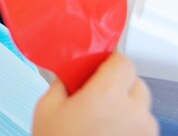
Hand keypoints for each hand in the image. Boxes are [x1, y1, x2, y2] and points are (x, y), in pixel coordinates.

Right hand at [32, 53, 157, 135]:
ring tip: (100, 120)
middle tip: (95, 94)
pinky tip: (106, 133)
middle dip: (118, 84)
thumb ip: (63, 83)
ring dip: (126, 107)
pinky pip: (142, 128)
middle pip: (136, 83)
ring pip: (141, 107)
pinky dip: (129, 127)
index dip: (109, 61)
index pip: (123, 62)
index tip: (99, 65)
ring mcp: (143, 133)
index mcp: (107, 95)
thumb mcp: (46, 107)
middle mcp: (132, 112)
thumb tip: (71, 75)